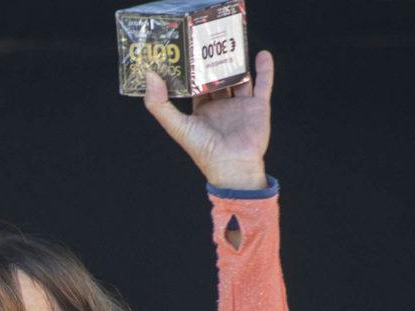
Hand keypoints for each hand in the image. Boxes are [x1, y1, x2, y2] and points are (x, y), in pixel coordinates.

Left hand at [142, 48, 272, 190]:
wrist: (233, 166)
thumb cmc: (203, 150)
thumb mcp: (176, 126)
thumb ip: (159, 104)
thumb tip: (150, 76)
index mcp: (201, 112)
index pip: (195, 86)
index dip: (192, 70)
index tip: (187, 51)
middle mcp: (221, 107)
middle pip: (217, 79)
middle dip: (214, 62)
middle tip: (210, 41)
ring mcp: (240, 106)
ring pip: (239, 78)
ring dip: (237, 62)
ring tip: (233, 43)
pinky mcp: (258, 107)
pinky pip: (262, 84)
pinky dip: (264, 69)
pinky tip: (261, 53)